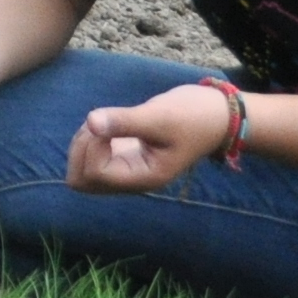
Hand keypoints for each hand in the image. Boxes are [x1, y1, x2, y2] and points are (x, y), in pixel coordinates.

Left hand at [64, 83, 233, 195]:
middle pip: (81, 181)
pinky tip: (107, 123)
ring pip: (82, 170)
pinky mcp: (124, 156)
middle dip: (81, 150)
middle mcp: (131, 179)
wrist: (216, 116)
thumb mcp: (160, 116)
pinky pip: (92, 158)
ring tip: (107, 122)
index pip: (94, 175)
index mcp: (143, 177)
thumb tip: (91, 121)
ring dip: (83, 143)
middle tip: (101, 126)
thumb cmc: (193, 116)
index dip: (92, 148)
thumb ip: (125, 121)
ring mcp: (126, 169)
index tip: (110, 126)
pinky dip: (89, 139)